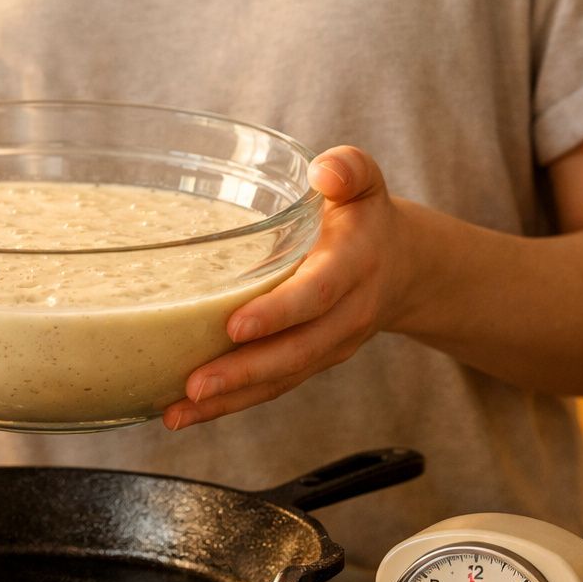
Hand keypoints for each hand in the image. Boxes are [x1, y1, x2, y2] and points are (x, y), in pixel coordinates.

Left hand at [162, 145, 408, 430]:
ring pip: (280, 380)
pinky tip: (185, 413)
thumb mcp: (364, 182)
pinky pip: (270, 389)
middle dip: (245, 371)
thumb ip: (350, 168)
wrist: (404, 267)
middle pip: (295, 351)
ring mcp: (328, 346)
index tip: (236, 325)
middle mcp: (344, 315)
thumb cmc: (364, 216)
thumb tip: (325, 170)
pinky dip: (229, 405)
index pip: (316, 294)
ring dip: (229, 400)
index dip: (278, 312)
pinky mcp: (308, 364)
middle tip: (196, 384)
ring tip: (179, 411)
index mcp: (353, 265)